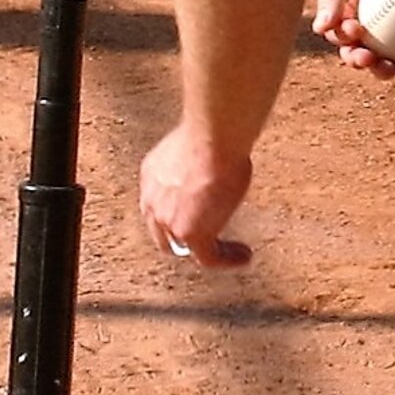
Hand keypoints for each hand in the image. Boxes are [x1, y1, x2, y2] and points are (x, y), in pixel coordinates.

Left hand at [139, 123, 252, 267]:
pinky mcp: (190, 234)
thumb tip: (214, 165)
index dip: (176, 213)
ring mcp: (168, 220)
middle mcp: (153, 200)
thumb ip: (196, 165)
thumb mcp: (195, 149)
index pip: (159, 204)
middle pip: (163, 232)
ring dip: (205, 251)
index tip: (199, 214)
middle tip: (210, 240)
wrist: (212, 140)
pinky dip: (226, 260)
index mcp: (152, 176)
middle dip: (184, 238)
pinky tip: (242, 257)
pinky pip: (208, 257)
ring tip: (230, 253)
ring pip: (183, 248)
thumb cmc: (211, 134)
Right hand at [312, 0, 394, 78]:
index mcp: (351, 0)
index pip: (337, 29)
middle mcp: (374, 16)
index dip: (339, 37)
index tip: (352, 29)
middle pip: (358, 49)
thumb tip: (318, 28)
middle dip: (356, 61)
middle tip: (366, 57)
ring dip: (381, 71)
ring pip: (386, 58)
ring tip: (386, 68)